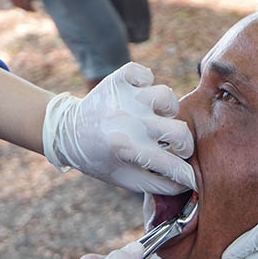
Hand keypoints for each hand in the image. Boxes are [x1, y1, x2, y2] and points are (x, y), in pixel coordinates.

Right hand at [0, 0, 34, 10]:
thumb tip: (33, 1)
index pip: (27, 5)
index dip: (31, 9)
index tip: (35, 11)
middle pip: (21, 7)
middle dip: (26, 8)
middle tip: (31, 9)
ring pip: (15, 4)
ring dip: (21, 5)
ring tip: (25, 4)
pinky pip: (11, 0)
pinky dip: (16, 1)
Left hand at [43, 62, 196, 194]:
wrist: (66, 132)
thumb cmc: (99, 159)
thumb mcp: (124, 179)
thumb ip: (157, 185)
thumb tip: (186, 185)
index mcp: (127, 148)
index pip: (171, 164)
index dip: (187, 175)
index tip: (191, 177)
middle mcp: (128, 120)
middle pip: (179, 131)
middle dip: (184, 145)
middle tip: (175, 148)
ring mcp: (124, 97)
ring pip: (167, 97)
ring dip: (168, 111)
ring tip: (158, 119)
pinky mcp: (118, 80)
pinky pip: (144, 73)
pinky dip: (147, 81)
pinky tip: (142, 95)